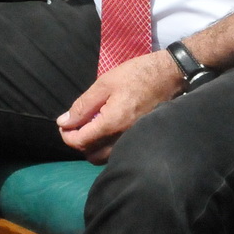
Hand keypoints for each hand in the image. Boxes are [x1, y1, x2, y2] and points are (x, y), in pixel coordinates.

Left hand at [56, 50, 183, 162]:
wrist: (170, 76)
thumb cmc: (136, 75)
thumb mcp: (104, 84)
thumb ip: (83, 105)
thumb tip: (64, 122)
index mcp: (112, 123)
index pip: (81, 142)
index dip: (67, 135)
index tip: (64, 124)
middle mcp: (123, 139)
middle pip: (91, 155)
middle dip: (79, 143)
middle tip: (76, 126)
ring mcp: (133, 141)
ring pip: (105, 158)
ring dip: (93, 147)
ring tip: (91, 127)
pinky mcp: (140, 139)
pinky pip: (118, 153)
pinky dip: (107, 147)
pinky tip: (106, 130)